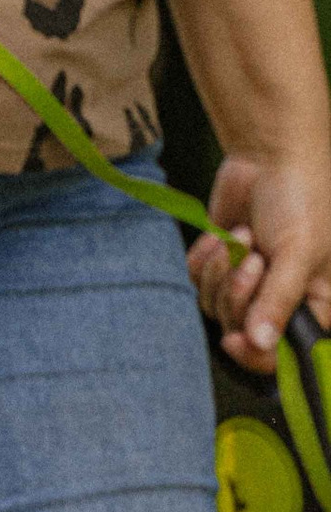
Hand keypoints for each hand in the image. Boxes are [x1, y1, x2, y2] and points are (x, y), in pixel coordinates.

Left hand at [185, 150, 330, 367]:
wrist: (269, 156)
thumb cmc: (300, 200)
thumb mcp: (298, 253)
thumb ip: (278, 301)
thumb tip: (262, 346)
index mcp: (314, 304)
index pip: (283, 355)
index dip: (256, 355)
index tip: (234, 340)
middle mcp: (279, 300)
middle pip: (240, 329)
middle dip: (238, 293)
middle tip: (252, 259)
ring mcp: (247, 284)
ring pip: (213, 306)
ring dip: (221, 271)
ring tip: (242, 238)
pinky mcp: (220, 265)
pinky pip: (196, 281)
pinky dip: (206, 257)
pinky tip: (222, 234)